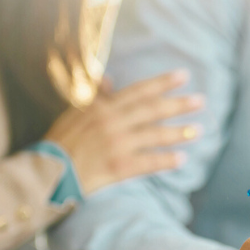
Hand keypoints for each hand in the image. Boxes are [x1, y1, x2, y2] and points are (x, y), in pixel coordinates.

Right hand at [44, 70, 203, 195]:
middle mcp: (112, 123)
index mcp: (102, 108)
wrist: (48, 173)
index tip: (183, 76)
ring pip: (154, 135)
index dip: (162, 83)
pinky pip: (148, 162)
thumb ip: (96, 97)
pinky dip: (166, 160)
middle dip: (178, 105)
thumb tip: (109, 80)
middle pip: (152, 110)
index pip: (139, 91)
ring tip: (199, 130)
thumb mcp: (74, 113)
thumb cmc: (60, 142)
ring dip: (179, 132)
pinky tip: (182, 159)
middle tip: (200, 101)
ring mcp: (116, 145)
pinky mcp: (118, 167)